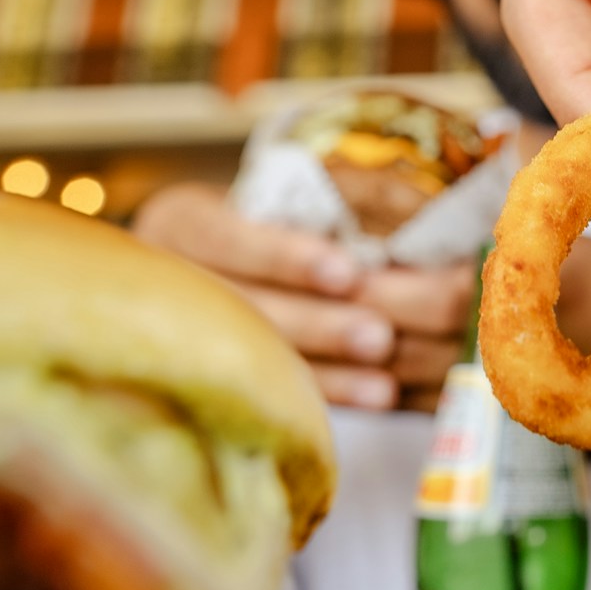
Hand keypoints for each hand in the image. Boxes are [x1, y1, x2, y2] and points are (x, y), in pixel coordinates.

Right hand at [132, 186, 472, 409]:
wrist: (204, 268)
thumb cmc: (267, 214)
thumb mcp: (280, 192)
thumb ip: (336, 201)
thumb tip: (416, 214)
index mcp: (184, 222)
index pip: (227, 239)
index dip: (285, 257)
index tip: (346, 273)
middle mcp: (174, 282)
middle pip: (248, 310)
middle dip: (321, 325)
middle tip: (382, 335)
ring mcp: (189, 336)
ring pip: (264, 357)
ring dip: (332, 367)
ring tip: (387, 379)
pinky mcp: (223, 374)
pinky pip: (278, 389)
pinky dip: (334, 392)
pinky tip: (380, 397)